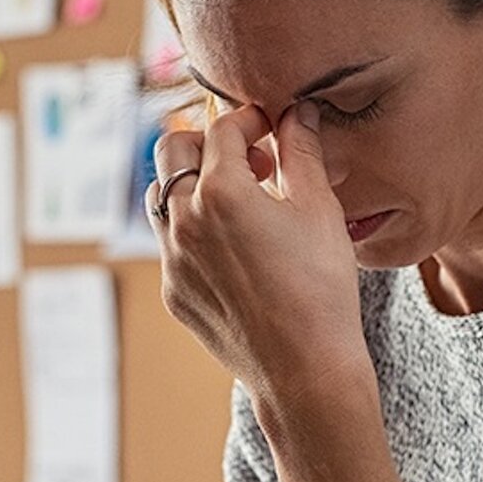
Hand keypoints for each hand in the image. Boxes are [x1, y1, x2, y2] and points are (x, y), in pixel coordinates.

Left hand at [148, 103, 368, 400]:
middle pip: (171, 149)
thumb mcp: (319, 209)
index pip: (222, 128)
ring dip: (192, 184)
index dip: (249, 120)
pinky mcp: (173, 291)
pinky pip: (170, 244)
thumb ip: (303, 151)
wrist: (305, 370)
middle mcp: (185, 220)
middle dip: (207, 142)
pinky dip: (194, 229)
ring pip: (161, 196)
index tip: (271, 130)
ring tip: (238, 201)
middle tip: (250, 160)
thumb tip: (298, 111)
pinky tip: (236, 249)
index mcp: (222, 191)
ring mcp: (172, 259)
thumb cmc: (321, 288)